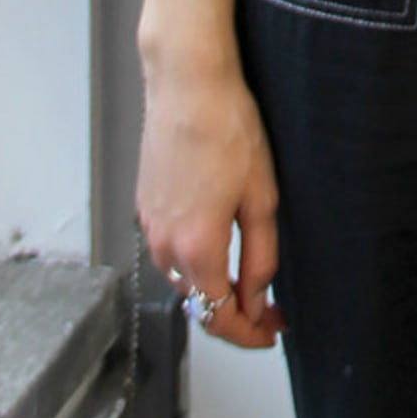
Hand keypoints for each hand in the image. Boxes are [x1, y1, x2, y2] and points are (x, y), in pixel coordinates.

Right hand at [136, 51, 286, 351]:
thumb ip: (259, 259)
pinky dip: (195, 259)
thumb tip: (255, 302)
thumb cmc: (227, 128)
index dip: (248, 334)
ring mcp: (149, 226)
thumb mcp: (260, 197)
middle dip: (235, 311)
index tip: (272, 332)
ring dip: (213, 285)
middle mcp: (164, 245)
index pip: (218, 318)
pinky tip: (219, 241)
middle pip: (198, 302)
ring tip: (248, 276)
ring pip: (183, 277)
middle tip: (271, 307)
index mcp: (196, 249)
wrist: (187, 83)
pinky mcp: (144, 206)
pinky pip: (170, 249)